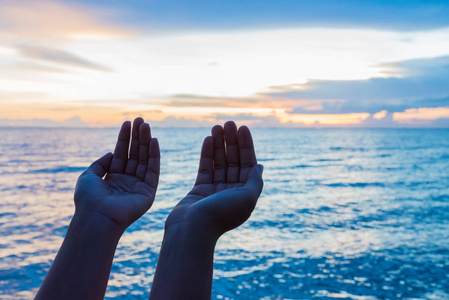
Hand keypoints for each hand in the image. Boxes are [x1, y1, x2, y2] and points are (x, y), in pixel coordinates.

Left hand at [74, 118, 159, 230]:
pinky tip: (153, 141)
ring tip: (146, 125)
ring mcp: (138, 186)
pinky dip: (155, 156)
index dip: (124, 138)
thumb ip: (100, 163)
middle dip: (137, 137)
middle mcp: (127, 181)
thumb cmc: (88, 200)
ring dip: (146, 142)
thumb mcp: (88, 176)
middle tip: (140, 119)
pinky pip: (153, 170)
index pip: (121, 154)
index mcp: (113, 178)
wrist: (96, 218)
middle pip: (134, 154)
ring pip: (145, 159)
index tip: (128, 122)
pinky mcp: (148, 192)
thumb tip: (111, 152)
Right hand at [166, 121, 262, 235]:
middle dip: (232, 141)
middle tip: (228, 123)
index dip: (247, 146)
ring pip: (219, 162)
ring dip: (220, 144)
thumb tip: (260, 166)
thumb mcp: (247, 197)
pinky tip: (209, 139)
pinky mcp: (199, 189)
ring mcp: (215, 190)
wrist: (193, 230)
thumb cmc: (222, 214)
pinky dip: (207, 153)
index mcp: (245, 194)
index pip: (248, 164)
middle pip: (234, 161)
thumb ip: (255, 181)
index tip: (243, 128)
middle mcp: (232, 191)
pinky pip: (205, 168)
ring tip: (217, 126)